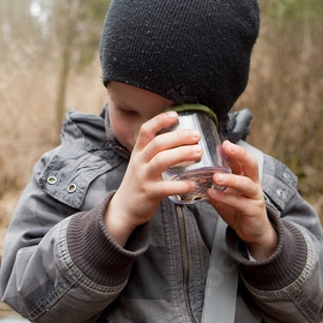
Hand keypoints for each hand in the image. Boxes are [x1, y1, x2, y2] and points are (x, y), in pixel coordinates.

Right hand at [105, 111, 202, 246]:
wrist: (124, 208)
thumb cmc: (139, 182)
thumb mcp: (142, 163)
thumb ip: (156, 152)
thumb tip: (182, 139)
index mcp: (138, 152)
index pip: (146, 130)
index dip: (160, 120)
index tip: (176, 115)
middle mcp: (139, 162)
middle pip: (158, 143)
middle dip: (179, 137)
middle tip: (196, 136)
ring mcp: (143, 177)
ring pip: (161, 160)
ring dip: (182, 154)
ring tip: (198, 153)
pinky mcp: (149, 193)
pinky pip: (166, 187)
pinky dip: (181, 185)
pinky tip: (193, 183)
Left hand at [207, 140, 277, 259]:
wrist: (253, 231)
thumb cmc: (238, 210)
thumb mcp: (224, 195)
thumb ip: (213, 185)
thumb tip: (194, 177)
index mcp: (246, 176)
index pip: (242, 159)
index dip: (233, 150)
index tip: (222, 142)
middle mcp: (253, 183)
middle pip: (251, 164)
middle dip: (240, 154)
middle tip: (227, 147)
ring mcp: (254, 196)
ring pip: (246, 184)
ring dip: (231, 179)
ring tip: (216, 177)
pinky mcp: (253, 210)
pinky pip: (239, 202)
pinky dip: (225, 197)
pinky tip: (213, 194)